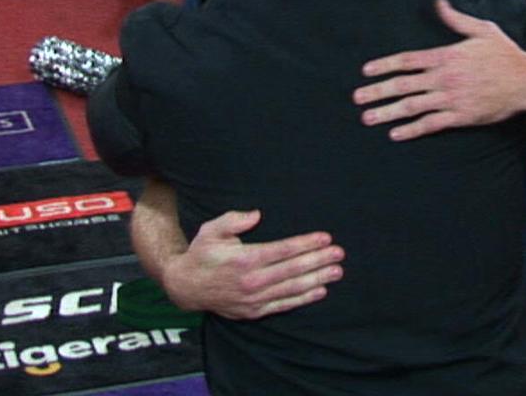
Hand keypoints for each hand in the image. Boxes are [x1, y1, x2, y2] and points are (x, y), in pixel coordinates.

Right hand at [161, 210, 344, 319]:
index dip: (306, 244)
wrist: (186, 287)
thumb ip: (234, 220)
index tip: (325, 238)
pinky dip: (304, 299)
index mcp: (245, 259)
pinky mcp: (255, 311)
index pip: (283, 250)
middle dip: (319, 260)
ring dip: (317, 279)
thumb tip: (256, 214)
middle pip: (293, 270)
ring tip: (337, 271)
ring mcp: (254, 298)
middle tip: (340, 253)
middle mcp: (252, 281)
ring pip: (293, 288)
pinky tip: (320, 290)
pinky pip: (284, 305)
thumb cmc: (202, 253)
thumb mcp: (212, 230)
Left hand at [354, 0, 525, 140]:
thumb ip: (457, 19)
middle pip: (403, 84)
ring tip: (367, 118)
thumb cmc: (505, 54)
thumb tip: (439, 3)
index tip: (366, 72)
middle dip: (377, 91)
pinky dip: (411, 130)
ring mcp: (451, 99)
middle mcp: (444, 78)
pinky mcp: (461, 117)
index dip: (384, 65)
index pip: (407, 60)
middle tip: (357, 97)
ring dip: (387, 112)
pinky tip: (395, 134)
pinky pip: (431, 124)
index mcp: (446, 56)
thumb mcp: (482, 29)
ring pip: (412, 106)